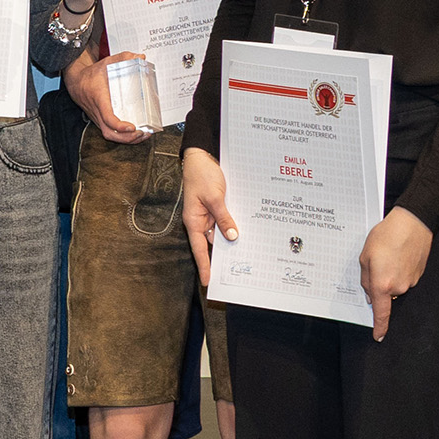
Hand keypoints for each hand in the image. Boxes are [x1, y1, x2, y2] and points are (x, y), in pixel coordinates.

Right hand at [67, 49, 149, 143]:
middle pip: (109, 133)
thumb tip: (141, 57)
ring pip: (109, 135)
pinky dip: (122, 137)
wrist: (75, 81)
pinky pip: (109, 133)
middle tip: (141, 133)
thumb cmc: (91, 74)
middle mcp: (97, 112)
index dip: (119, 126)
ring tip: (142, 136)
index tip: (132, 127)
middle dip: (126, 138)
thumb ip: (123, 58)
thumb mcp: (106, 63)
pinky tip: (135, 134)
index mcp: (99, 99)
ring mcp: (97, 118)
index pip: (108, 117)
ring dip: (126, 140)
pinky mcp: (99, 120)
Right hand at [181, 147, 234, 279]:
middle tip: (234, 273)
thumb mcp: (214, 196)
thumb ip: (223, 217)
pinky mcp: (216, 209)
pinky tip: (244, 232)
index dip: (204, 265)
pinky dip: (232, 227)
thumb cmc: (201, 175)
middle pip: (211, 244)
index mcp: (193, 220)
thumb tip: (232, 236)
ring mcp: (208, 215)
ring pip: (219, 234)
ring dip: (230, 240)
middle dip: (221, 257)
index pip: (199, 248)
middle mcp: (200, 221)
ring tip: (245, 255)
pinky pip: (224, 222)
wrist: (201, 157)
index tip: (207, 281)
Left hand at [361, 207, 432, 341]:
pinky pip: (404, 277)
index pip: (381, 313)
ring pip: (395, 285)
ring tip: (388, 255)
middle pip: (384, 294)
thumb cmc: (386, 236)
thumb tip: (369, 293)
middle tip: (376, 263)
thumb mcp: (365, 256)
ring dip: (389, 275)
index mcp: (382, 285)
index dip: (380, 326)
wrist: (413, 223)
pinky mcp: (419, 274)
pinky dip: (399, 269)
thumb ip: (365, 279)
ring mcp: (411, 281)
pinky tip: (398, 254)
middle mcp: (399, 287)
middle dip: (378, 284)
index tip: (378, 336)